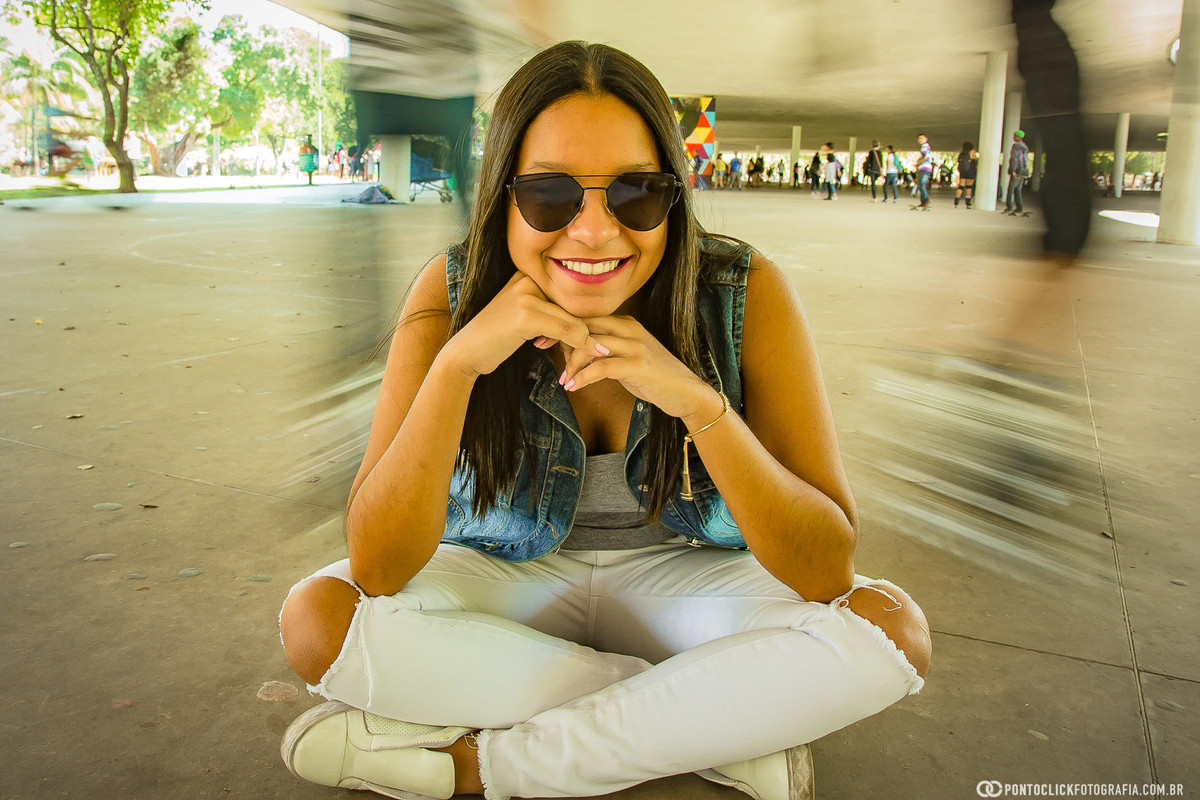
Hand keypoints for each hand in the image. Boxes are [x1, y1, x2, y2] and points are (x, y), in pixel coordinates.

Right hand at [443, 271, 608, 378]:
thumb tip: (586, 322)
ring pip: (571, 317)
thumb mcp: (525, 318)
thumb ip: (550, 312)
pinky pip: (565, 329)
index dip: (582, 317)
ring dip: (587, 339)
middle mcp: (526, 279)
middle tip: (598, 349)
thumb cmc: (495, 339)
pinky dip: (581, 344)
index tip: (594, 338)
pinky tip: (593, 354)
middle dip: (586, 329)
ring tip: (597, 354)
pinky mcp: (526, 315)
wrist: (466, 352)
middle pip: (571, 304)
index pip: (566, 294)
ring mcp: (526, 295)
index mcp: (526, 275)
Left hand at [558, 314, 717, 421]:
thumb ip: (603, 351)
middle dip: (560, 337)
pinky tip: (574, 386)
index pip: (587, 317)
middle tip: (540, 348)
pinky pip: (602, 367)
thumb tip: (573, 351)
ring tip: (563, 379)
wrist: (686, 392)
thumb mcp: (625, 358)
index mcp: (625, 323)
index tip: (543, 336)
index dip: (562, 325)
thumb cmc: (653, 377)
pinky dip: (583, 377)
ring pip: (591, 345)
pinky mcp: (638, 365)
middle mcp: (629, 329)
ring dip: (571, 363)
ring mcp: (635, 346)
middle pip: (585, 325)